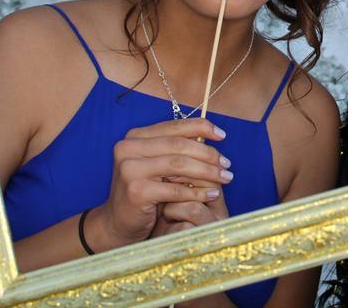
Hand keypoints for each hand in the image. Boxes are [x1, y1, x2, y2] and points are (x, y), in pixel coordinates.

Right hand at [88, 118, 232, 250]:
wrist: (119, 222)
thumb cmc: (145, 191)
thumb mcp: (159, 164)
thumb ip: (177, 149)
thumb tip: (213, 136)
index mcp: (135, 137)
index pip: (174, 125)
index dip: (202, 127)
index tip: (223, 136)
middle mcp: (128, 148)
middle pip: (179, 145)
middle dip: (208, 154)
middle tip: (227, 164)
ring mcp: (130, 169)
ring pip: (179, 165)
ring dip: (207, 172)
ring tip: (225, 178)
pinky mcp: (136, 191)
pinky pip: (176, 190)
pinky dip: (197, 192)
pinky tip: (212, 194)